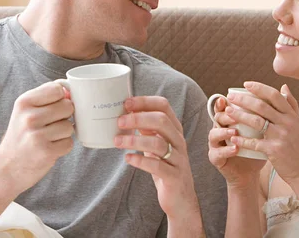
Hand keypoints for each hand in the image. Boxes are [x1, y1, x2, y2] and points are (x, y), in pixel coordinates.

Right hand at [0, 81, 74, 194]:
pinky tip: (49, 148)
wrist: (7, 167)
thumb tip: (70, 89)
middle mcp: (29, 117)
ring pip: (70, 126)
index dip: (61, 98)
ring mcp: (37, 135)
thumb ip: (46, 96)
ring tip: (47, 138)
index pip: (58, 89)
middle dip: (64, 116)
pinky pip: (69, 143)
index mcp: (24, 102)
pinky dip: (63, 147)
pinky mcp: (46, 152)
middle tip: (49, 125)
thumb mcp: (25, 110)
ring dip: (63, 134)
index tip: (52, 107)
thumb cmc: (21, 135)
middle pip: (68, 106)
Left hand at [114, 96, 200, 221]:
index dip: (145, 102)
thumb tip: (126, 113)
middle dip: (138, 118)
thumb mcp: (157, 143)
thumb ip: (147, 129)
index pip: (163, 106)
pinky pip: (157, 166)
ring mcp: (178, 158)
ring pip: (158, 143)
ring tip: (117, 141)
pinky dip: (140, 161)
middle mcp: (178, 140)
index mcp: (174, 129)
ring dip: (134, 140)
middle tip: (119, 121)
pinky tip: (128, 159)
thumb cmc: (165, 166)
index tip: (126, 103)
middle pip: (162, 121)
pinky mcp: (174, 176)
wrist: (181, 197)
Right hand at [208, 96, 266, 187]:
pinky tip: (235, 148)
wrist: (250, 172)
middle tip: (233, 112)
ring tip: (234, 132)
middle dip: (226, 114)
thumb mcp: (265, 129)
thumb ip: (270, 109)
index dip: (225, 101)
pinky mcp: (216, 158)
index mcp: (229, 120)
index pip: (225, 107)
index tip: (229, 96)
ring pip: (214, 134)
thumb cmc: (258, 147)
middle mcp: (220, 129)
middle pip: (218, 117)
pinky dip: (227, 150)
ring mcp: (216, 144)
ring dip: (224, 132)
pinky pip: (218, 153)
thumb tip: (284, 88)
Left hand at [226, 82, 298, 184]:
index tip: (246, 84)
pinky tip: (232, 137)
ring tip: (227, 112)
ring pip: (256, 122)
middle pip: (262, 106)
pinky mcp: (274, 151)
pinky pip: (254, 143)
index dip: (259, 88)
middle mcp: (287, 123)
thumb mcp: (298, 122)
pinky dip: (242, 140)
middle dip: (244, 100)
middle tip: (230, 97)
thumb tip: (283, 86)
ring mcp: (280, 137)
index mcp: (291, 115)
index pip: (274, 95)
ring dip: (240, 115)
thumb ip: (291, 103)